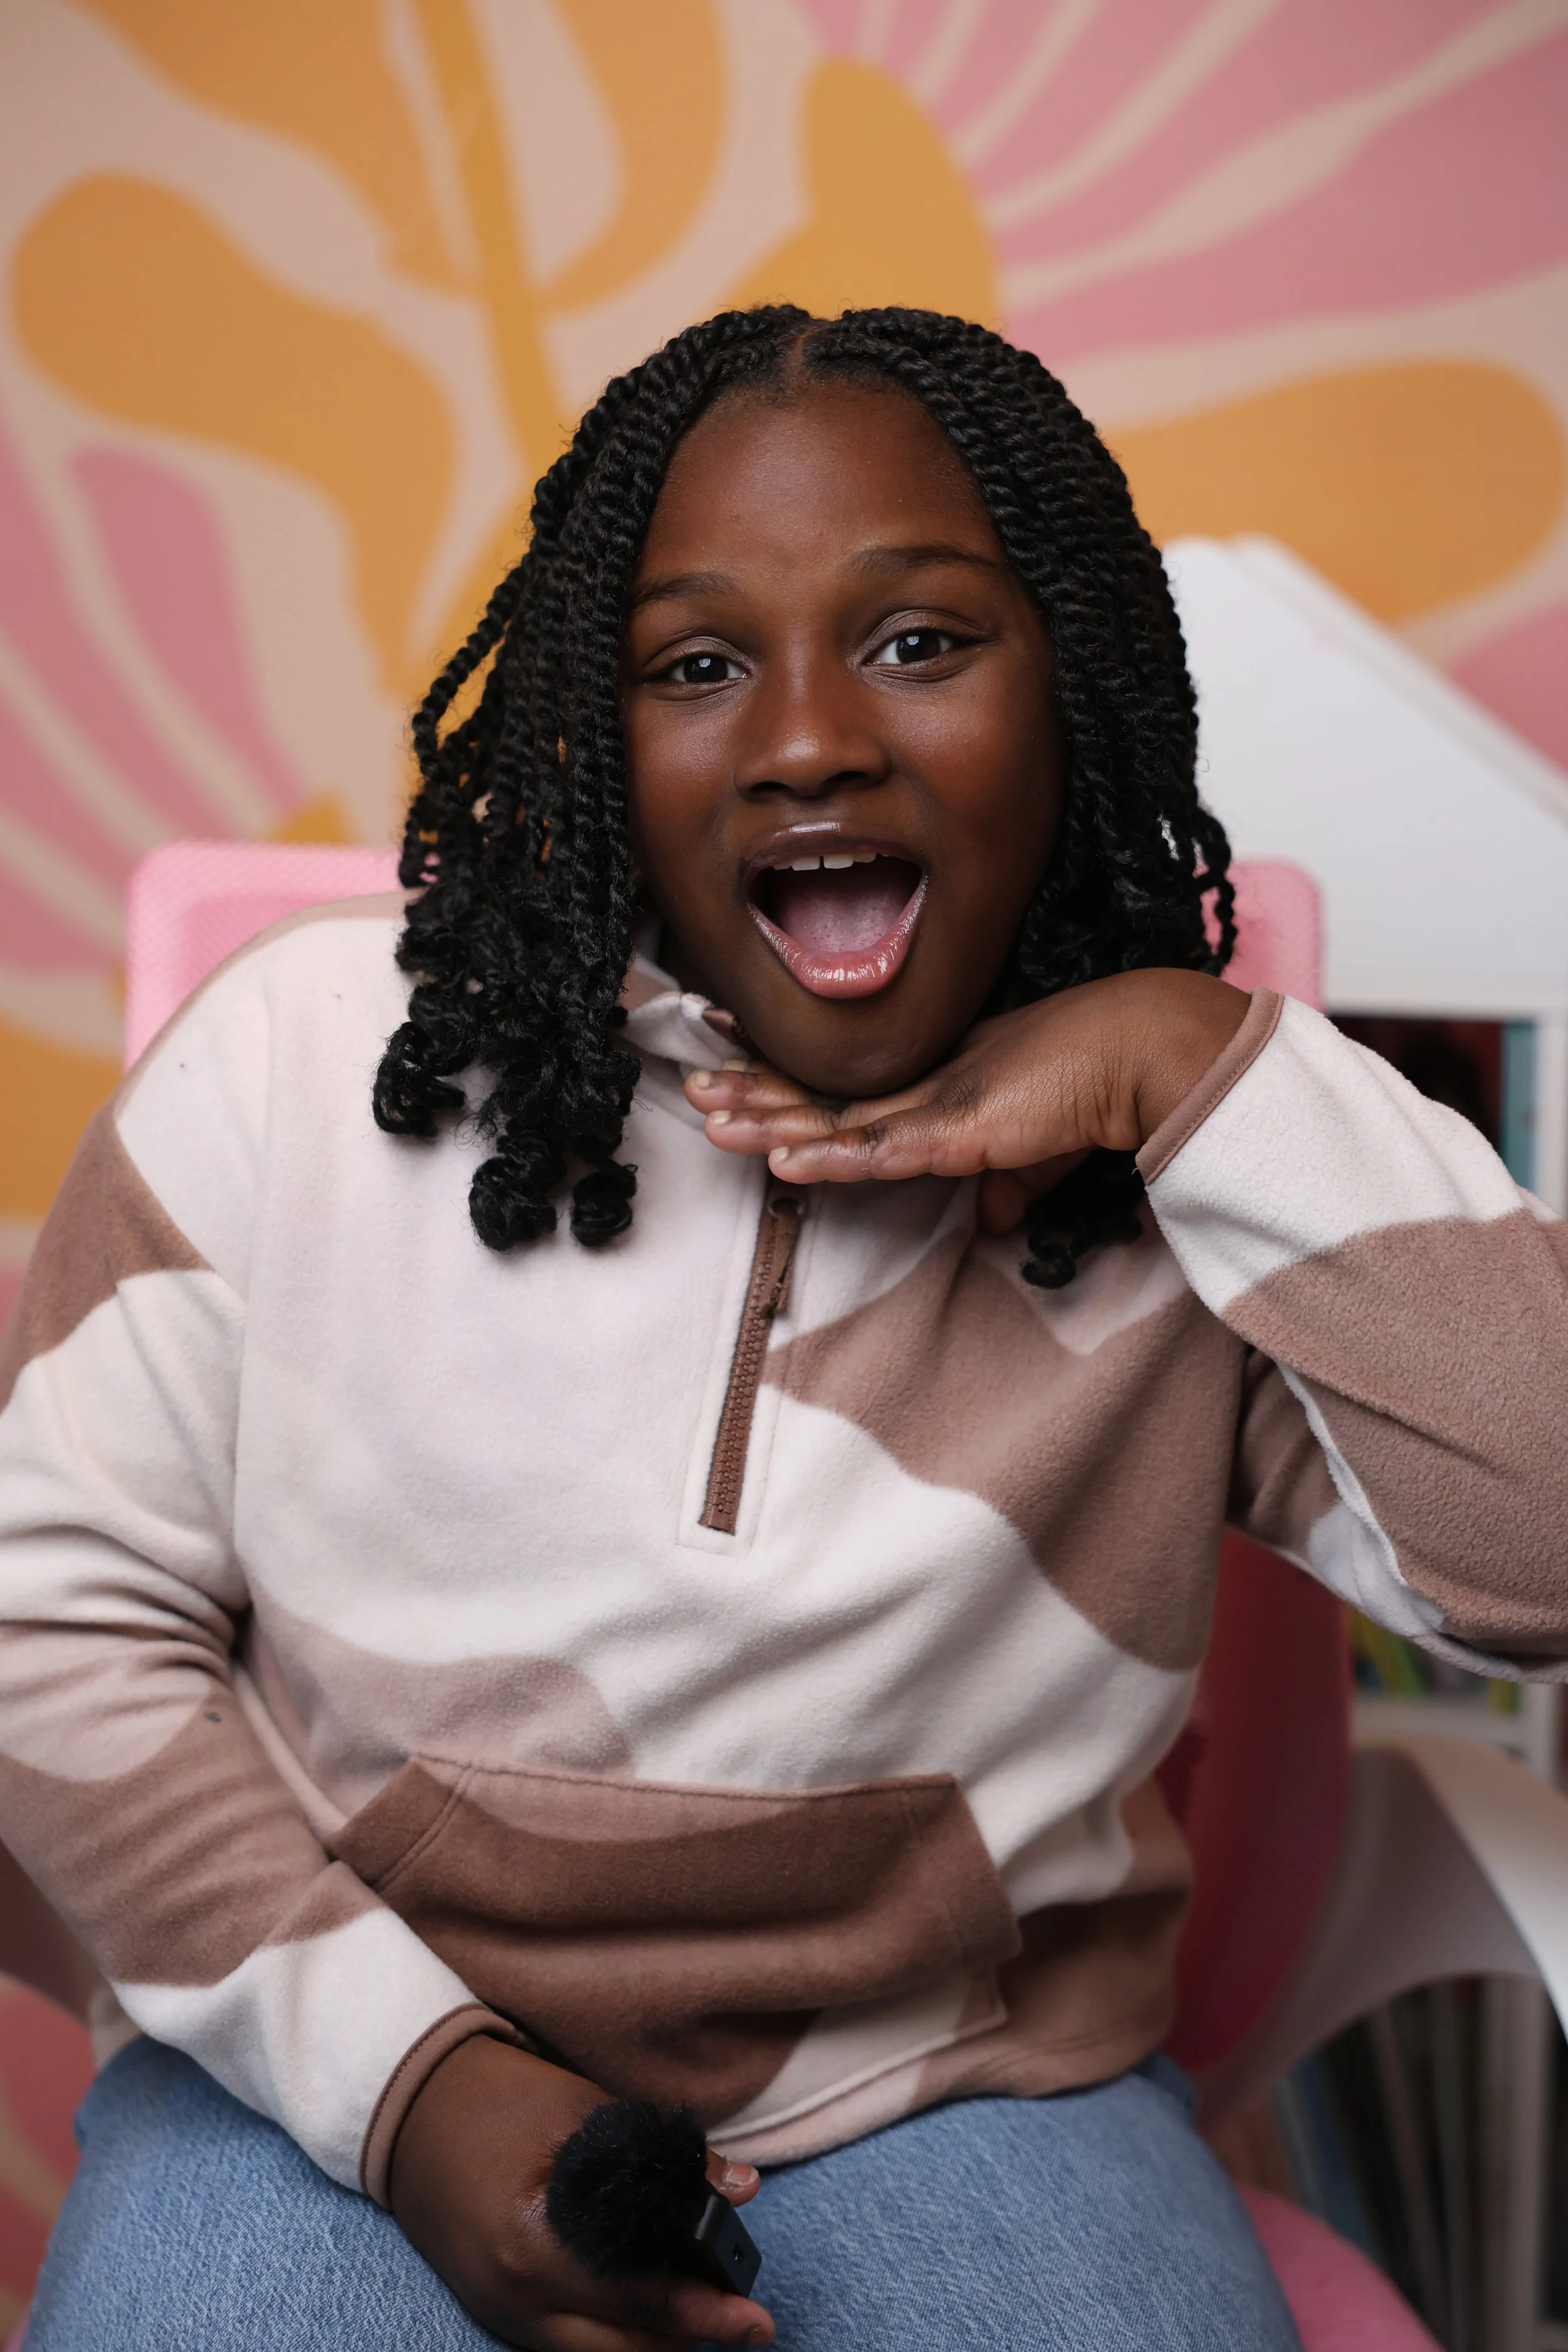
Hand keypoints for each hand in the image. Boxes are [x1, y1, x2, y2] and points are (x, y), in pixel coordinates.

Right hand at [389, 2036, 771, 2349]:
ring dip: (653, 2345)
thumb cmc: (503, 2097)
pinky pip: (565, 2345)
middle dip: (690, 2341)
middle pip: (621, 2349)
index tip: (757, 2319)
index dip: (707, 2311)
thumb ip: (668, 2162)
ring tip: (707, 2321)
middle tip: (747, 2326)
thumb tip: (743, 2190)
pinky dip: (612, 2339)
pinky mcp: (491, 2309)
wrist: (412, 2104)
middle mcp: (514, 2294)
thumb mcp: (591, 2114)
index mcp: (537, 2240)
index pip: (641, 2297)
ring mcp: (498, 2310)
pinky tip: (649, 2317)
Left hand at [686, 969, 1248, 1229]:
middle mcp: (926, 1082)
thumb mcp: (1042, 1147)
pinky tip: (777, 1159)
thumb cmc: (1099, 1089)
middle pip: (821, 1090)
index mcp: (938, 1080)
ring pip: (832, 1115)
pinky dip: (826, 1156)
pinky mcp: (957, 1128)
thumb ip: (1013, 1176)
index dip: (787, 1073)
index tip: (734, 1056)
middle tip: (691, 1078)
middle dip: (752, 1087)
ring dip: (764, 1115)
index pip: (846, 1080)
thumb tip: (996, 1215)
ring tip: (704, 1108)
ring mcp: (936, 1102)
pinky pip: (878, 1151)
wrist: (1143, 1057)